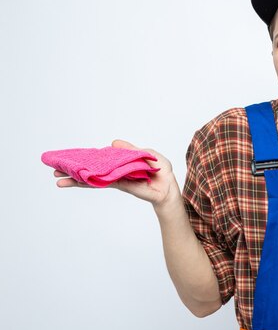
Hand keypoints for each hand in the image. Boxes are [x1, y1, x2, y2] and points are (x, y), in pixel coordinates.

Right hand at [54, 140, 179, 207]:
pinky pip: (105, 183)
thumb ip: (130, 149)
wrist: (169, 187)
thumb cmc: (160, 170)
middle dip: (72, 171)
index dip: (84, 160)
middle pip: (90, 172)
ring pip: (93, 180)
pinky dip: (93, 182)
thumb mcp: (147, 153)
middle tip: (55, 170)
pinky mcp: (123, 186)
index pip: (98, 161)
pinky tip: (80, 182)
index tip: (68, 159)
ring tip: (58, 179)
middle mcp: (114, 173)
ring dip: (76, 180)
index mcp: (118, 164)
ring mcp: (117, 180)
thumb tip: (113, 143)